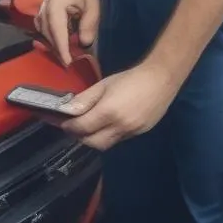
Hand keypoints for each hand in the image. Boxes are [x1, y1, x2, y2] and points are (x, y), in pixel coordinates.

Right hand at [34, 0, 99, 64]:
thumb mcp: (91, 3)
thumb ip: (89, 24)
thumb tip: (85, 43)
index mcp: (54, 13)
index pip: (58, 38)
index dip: (64, 53)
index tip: (70, 66)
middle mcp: (43, 15)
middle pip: (50, 39)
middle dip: (61, 52)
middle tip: (74, 62)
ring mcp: (41, 14)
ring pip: (46, 35)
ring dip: (57, 45)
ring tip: (69, 53)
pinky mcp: (42, 13)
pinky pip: (45, 30)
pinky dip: (52, 37)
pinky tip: (62, 40)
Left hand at [57, 61, 178, 149]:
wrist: (161, 80)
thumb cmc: (130, 78)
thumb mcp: (104, 84)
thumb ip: (85, 98)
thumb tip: (68, 109)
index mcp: (108, 111)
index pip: (82, 127)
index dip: (69, 126)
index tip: (62, 122)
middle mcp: (119, 126)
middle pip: (92, 142)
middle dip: (79, 136)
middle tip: (73, 126)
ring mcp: (131, 132)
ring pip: (105, 144)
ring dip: (93, 139)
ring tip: (88, 127)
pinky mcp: (139, 134)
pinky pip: (117, 140)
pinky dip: (107, 136)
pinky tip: (105, 126)